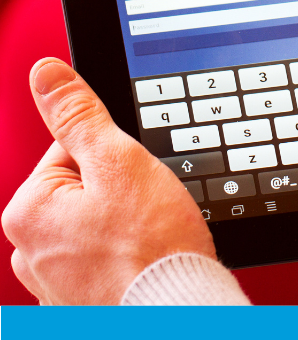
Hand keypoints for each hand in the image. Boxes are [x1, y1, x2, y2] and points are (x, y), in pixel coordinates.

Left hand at [2, 58, 215, 304]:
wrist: (177, 314)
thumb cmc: (151, 249)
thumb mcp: (119, 162)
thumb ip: (80, 116)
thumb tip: (47, 74)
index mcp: (28, 211)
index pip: (72, 153)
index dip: (117, 157)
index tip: (140, 179)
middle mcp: (29, 253)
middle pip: (85, 194)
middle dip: (122, 196)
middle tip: (150, 211)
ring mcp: (55, 286)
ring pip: (98, 232)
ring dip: (126, 231)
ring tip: (152, 240)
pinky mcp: (83, 306)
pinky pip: (106, 267)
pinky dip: (127, 263)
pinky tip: (147, 265)